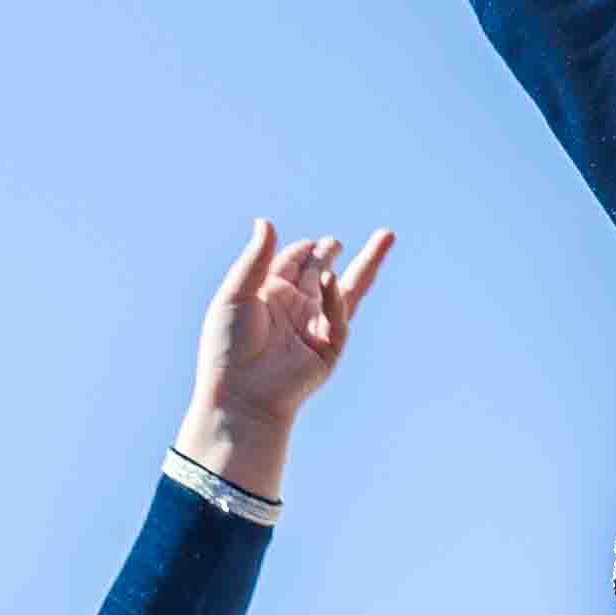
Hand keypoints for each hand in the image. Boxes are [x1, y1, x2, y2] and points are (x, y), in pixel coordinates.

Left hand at [182, 221, 395, 494]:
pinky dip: (336, 297)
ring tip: (386, 236)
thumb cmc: (229, 345)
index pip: (292, 262)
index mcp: (270, 294)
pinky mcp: (329, 347)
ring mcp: (315, 325)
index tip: (306, 245)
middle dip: (329, 254)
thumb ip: (255, 258)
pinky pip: (339, 316)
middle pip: (321, 271)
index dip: (301, 250)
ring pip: (348, 288)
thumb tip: (265, 221)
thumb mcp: (237, 293)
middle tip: (334, 243)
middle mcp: (295, 307)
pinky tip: (332, 278)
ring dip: (367, 263)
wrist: (242, 393)